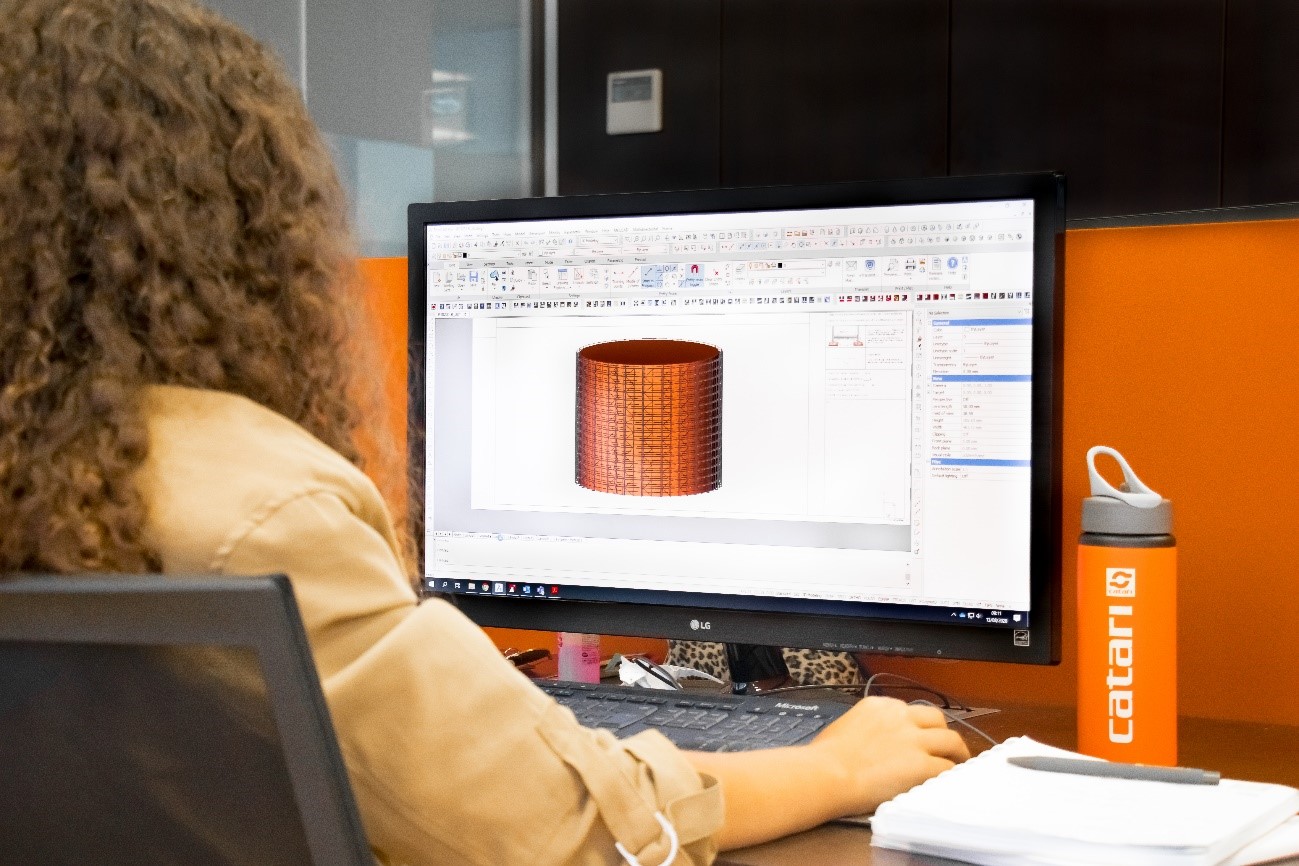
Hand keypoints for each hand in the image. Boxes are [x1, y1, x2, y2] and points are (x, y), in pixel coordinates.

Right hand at [809, 695, 969, 815]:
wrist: (829, 772)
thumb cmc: (826, 757)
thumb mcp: (845, 727)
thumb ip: (866, 729)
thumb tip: (871, 743)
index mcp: (880, 706)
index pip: (910, 711)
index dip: (919, 726)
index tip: (921, 737)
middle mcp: (900, 717)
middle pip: (936, 719)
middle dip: (943, 733)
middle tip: (948, 748)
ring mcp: (914, 740)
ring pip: (951, 740)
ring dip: (957, 753)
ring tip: (958, 764)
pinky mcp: (922, 764)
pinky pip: (946, 768)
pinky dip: (951, 775)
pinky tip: (950, 783)